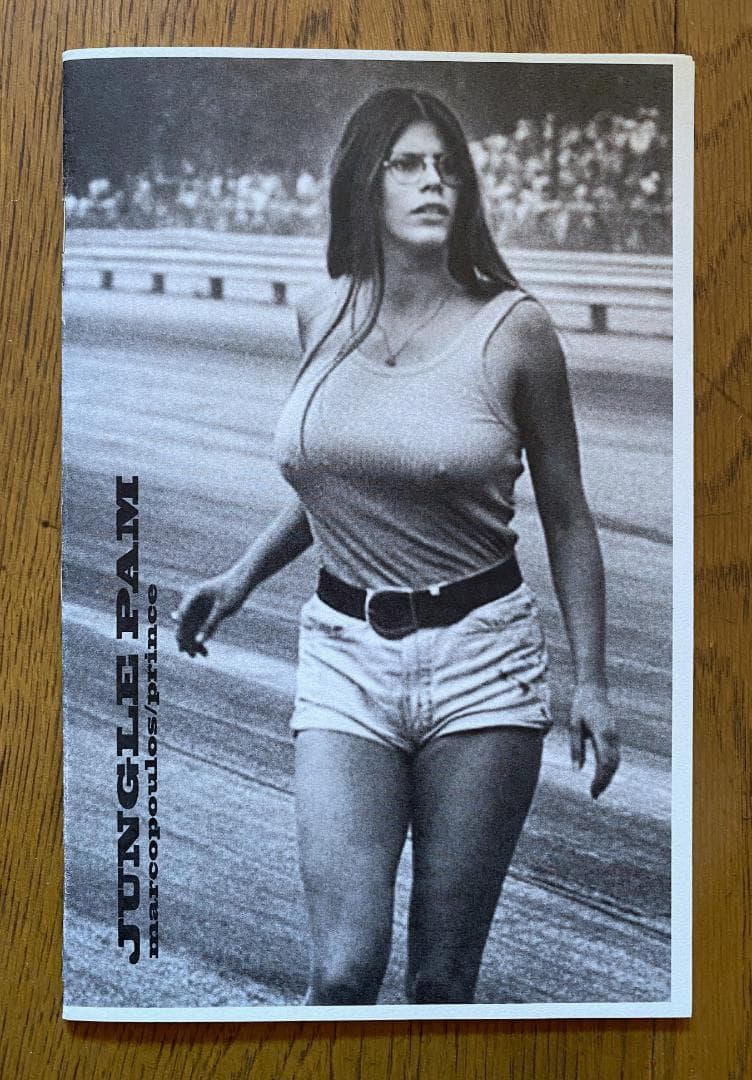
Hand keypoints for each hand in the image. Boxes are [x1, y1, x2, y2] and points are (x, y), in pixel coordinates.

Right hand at [170, 572, 245, 657]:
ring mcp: (198, 607)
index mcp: (192, 596)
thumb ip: (210, 625)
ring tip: (203, 655)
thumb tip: (198, 641)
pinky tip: (206, 652)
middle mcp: (192, 602)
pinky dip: (202, 638)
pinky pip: (199, 628)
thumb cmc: (233, 590)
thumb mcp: (223, 609)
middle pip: (184, 625)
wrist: (244, 579)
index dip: (182, 634)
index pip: (182, 618)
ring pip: (191, 628)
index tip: (186, 650)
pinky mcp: (205, 612)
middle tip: (193, 656)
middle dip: (187, 641)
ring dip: (194, 642)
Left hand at [569, 683, 619, 799]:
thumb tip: (576, 770)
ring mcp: (615, 736)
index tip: (592, 791)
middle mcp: (613, 736)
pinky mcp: (614, 736)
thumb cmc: (580, 706)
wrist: (594, 689)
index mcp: (602, 733)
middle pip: (613, 765)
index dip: (601, 779)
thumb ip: (575, 748)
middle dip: (605, 782)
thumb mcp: (573, 725)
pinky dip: (609, 768)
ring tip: (596, 789)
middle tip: (594, 795)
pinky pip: (615, 756)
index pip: (606, 762)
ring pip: (616, 761)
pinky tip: (600, 776)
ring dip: (608, 776)